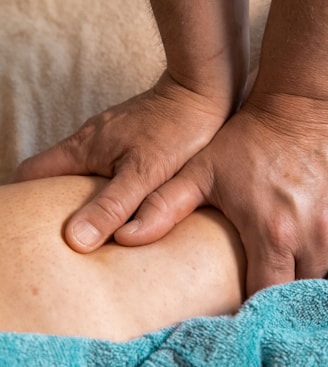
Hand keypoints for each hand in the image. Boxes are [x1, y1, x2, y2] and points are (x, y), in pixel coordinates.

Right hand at [14, 72, 229, 251]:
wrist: (198, 92)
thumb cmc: (175, 129)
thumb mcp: (143, 173)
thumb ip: (111, 207)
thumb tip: (75, 239)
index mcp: (82, 149)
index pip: (31, 173)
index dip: (23, 198)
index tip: (29, 223)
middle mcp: (88, 141)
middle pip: (51, 174)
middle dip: (50, 202)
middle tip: (60, 234)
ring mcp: (107, 138)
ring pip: (78, 171)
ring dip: (78, 196)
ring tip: (89, 225)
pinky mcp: (125, 139)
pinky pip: (101, 165)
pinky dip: (100, 186)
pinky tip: (117, 203)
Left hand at [116, 92, 327, 295]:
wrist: (294, 110)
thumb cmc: (247, 142)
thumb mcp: (201, 173)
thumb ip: (164, 207)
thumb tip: (124, 237)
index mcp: (271, 232)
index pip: (262, 294)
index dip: (246, 305)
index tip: (231, 302)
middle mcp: (310, 237)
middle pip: (293, 290)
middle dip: (273, 294)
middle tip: (252, 285)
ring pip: (317, 274)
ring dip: (295, 276)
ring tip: (274, 266)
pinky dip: (313, 258)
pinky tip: (295, 249)